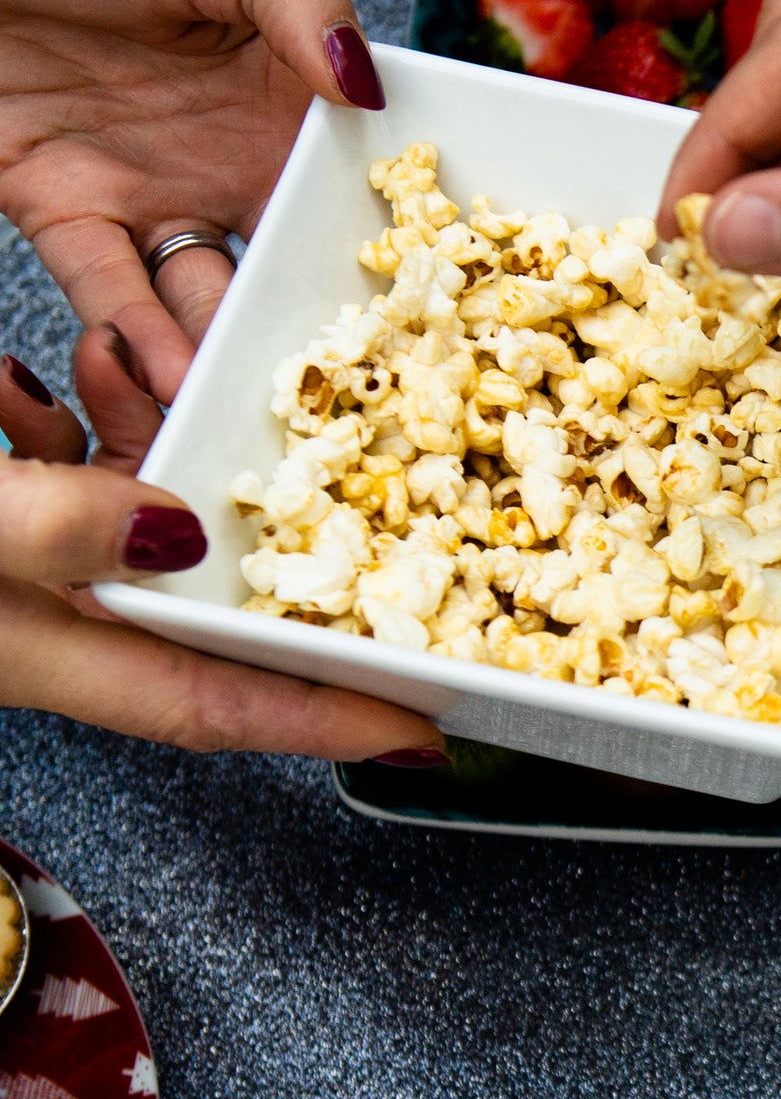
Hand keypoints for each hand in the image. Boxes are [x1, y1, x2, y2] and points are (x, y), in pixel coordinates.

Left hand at [0, 0, 386, 404]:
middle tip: (350, 400)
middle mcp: (231, 164)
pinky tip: (174, 373)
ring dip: (228, 354)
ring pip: (205, 302)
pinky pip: (112, 296)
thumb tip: (369, 89)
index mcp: (286, 103)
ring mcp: (152, 196)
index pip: (356, 195)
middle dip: (319, 336)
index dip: (396, 255)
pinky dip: (140, 342)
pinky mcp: (67, 217)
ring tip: (256, 400)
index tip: (430, 317)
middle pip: (289, 270)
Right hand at [0, 350, 443, 759]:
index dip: (328, 720)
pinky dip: (71, 412)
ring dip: (150, 435)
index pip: (220, 704)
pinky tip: (74, 365)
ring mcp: (12, 565)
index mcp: (52, 656)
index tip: (423, 735)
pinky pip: (48, 465)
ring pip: (125, 511)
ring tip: (145, 363)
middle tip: (366, 512)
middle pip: (201, 606)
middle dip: (277, 553)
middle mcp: (47, 621)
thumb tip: (178, 529)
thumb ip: (53, 527)